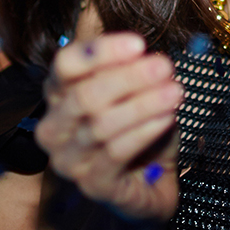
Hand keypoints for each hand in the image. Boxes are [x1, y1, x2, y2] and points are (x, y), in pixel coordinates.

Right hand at [36, 33, 182, 222]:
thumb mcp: (135, 93)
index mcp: (58, 95)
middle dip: (128, 78)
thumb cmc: (139, 131)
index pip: (66, 64)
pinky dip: (144, 131)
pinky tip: (167, 118)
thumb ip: (130, 70)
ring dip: (143, 104)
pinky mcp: (91, 185)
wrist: (151, 183)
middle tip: (165, 67)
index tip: (139, 44)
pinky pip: (116, 153)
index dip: (100, 51)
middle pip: (84, 95)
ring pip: (101, 124)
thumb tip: (144, 52)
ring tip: (174, 92)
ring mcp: (68, 160)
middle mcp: (54, 128)